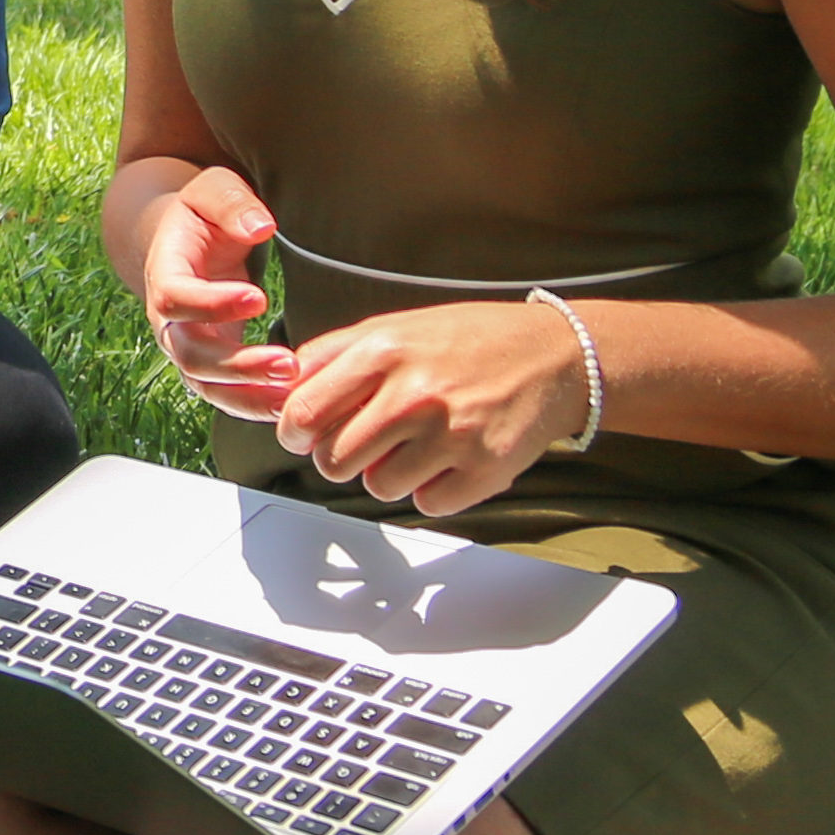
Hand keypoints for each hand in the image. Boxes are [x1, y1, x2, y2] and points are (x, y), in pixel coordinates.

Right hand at [134, 164, 302, 421]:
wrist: (186, 239)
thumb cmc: (204, 212)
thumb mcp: (214, 189)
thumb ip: (233, 203)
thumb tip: (261, 226)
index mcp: (163, 271)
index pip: (174, 297)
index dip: (211, 304)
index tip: (259, 298)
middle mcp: (168, 319)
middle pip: (190, 355)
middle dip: (238, 365)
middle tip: (288, 363)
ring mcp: (186, 345)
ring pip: (207, 386)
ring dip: (249, 396)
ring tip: (294, 395)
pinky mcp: (210, 364)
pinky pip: (226, 395)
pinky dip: (255, 404)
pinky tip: (292, 401)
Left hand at [267, 297, 593, 516]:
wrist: (555, 356)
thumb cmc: (466, 341)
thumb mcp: (393, 328)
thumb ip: (332, 356)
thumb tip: (279, 391)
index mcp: (383, 350)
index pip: (303, 412)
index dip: (294, 432)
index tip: (304, 435)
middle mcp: (414, 393)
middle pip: (333, 459)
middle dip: (338, 458)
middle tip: (361, 443)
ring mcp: (452, 435)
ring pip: (378, 487)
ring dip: (387, 474)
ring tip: (415, 444)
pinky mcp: (485, 470)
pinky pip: (426, 506)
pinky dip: (431, 491)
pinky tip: (448, 460)